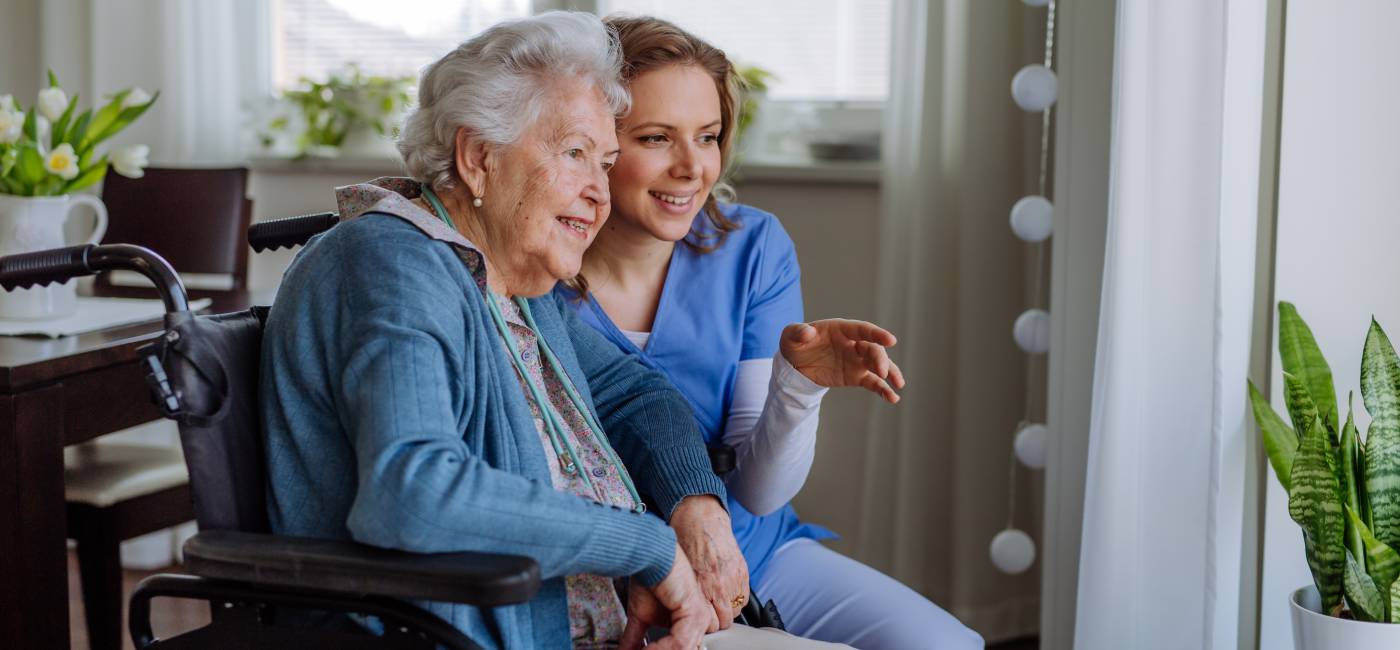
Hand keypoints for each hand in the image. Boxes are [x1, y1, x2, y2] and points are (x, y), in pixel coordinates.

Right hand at [619, 543, 716, 649]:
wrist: (650, 556)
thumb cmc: (649, 578)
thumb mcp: (641, 616)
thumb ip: (636, 638)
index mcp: (690, 624)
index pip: (681, 648)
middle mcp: (700, 623)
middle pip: (684, 649)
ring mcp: (701, 619)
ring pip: (682, 649)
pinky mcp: (696, 614)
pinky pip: (680, 642)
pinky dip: (660, 649)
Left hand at [670, 495, 748, 629]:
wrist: (699, 517)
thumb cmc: (684, 541)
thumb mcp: (679, 571)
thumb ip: (689, 592)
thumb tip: (691, 609)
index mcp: (701, 585)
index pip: (711, 623)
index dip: (706, 624)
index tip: (701, 620)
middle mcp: (719, 584)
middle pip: (726, 620)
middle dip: (718, 619)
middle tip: (710, 611)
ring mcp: (733, 577)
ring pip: (737, 610)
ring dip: (729, 608)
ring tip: (718, 600)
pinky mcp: (743, 570)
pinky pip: (745, 597)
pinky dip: (738, 597)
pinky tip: (728, 590)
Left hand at [779, 319, 905, 402]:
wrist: (795, 364)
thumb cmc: (796, 343)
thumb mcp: (790, 336)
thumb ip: (798, 332)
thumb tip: (808, 333)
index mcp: (841, 329)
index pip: (862, 330)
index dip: (877, 334)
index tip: (891, 340)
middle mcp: (854, 344)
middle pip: (873, 349)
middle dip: (880, 359)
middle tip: (881, 372)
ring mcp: (857, 360)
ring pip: (878, 365)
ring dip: (890, 373)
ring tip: (898, 385)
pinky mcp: (856, 377)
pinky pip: (873, 383)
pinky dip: (883, 389)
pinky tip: (892, 398)